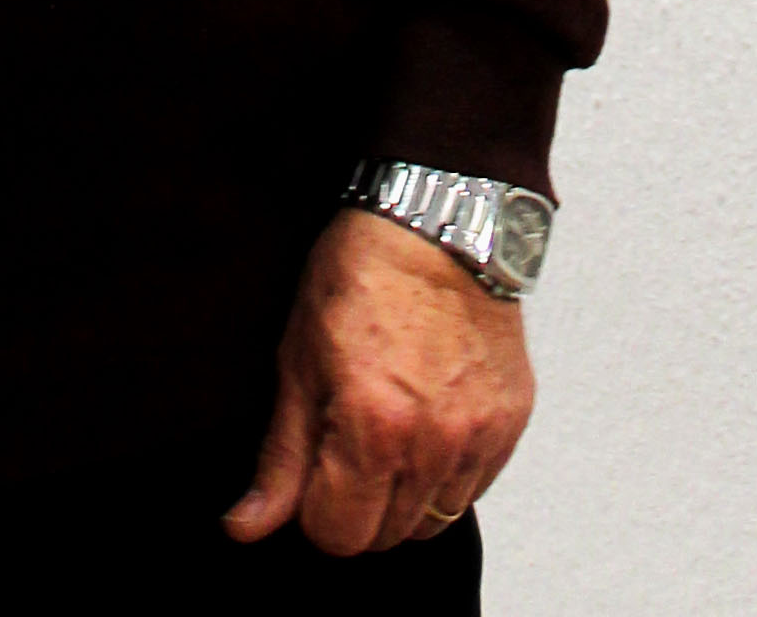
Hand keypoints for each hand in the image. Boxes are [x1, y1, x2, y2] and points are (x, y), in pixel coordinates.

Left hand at [224, 207, 535, 556]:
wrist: (436, 220)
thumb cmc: (362, 275)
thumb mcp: (299, 361)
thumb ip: (280, 458)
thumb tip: (245, 527)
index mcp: (374, 429)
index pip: (340, 536)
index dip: (317, 510)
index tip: (317, 471)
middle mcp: (434, 442)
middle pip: (388, 535)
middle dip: (361, 505)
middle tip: (352, 444)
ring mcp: (480, 432)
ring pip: (436, 519)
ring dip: (409, 495)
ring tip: (395, 432)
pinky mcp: (511, 418)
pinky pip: (476, 485)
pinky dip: (450, 471)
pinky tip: (432, 422)